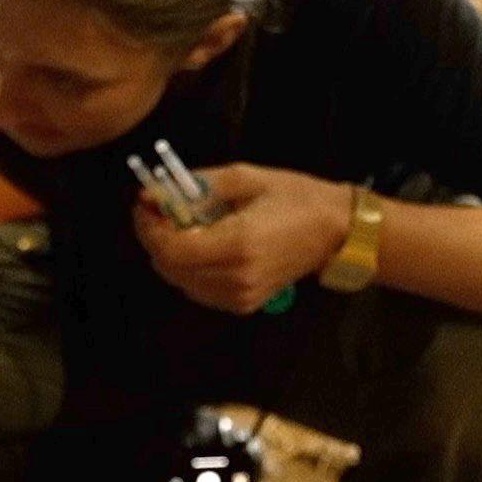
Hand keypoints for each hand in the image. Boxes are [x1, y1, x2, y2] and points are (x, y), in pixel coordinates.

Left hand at [133, 162, 351, 315]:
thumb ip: (197, 186)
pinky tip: (202, 246)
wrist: (336, 232)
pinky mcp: (245, 305)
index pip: (171, 249)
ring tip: (182, 226)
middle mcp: (235, 277)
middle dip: (156, 239)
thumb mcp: (246, 177)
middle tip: (159, 211)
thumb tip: (155, 193)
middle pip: (170, 269)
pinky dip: (190, 269)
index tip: (145, 203)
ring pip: (181, 281)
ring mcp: (240, 296)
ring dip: (171, 255)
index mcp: (237, 244)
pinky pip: (200, 290)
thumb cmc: (295, 198)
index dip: (149, 227)